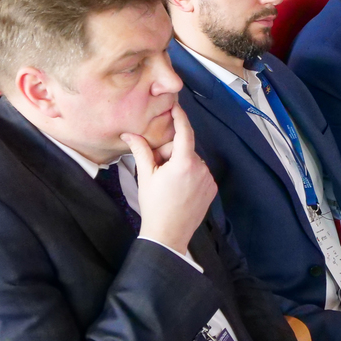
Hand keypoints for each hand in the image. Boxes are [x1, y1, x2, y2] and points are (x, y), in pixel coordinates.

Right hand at [121, 104, 216, 254]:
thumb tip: (129, 134)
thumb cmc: (154, 205)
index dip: (180, 117)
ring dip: (181, 165)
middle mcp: (200, 168)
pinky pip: (200, 173)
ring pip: (192, 161)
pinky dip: (190, 175)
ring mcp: (208, 179)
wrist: (168, 234)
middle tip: (157, 168)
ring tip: (168, 183)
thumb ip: (141, 151)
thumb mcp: (146, 176)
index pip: (184, 132)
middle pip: (184, 149)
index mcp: (184, 163)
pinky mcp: (212, 189)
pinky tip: (179, 190)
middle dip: (171, 153)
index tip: (176, 106)